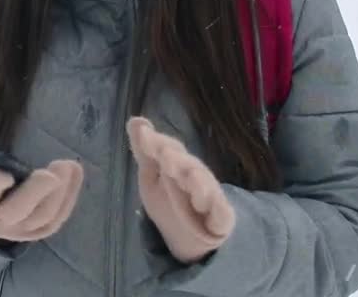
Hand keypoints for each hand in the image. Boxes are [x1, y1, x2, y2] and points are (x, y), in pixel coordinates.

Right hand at [0, 157, 83, 242]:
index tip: (5, 173)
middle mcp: (1, 220)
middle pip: (20, 210)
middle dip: (37, 191)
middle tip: (52, 172)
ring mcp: (23, 230)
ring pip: (45, 215)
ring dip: (62, 190)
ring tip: (69, 165)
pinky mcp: (42, 231)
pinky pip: (59, 216)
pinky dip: (71, 194)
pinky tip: (75, 172)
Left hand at [127, 117, 234, 263]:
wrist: (190, 239)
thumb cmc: (170, 201)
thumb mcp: (151, 177)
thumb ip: (144, 150)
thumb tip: (135, 119)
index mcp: (178, 165)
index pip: (169, 150)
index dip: (157, 143)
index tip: (143, 136)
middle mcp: (196, 177)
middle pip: (188, 166)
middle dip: (178, 160)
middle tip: (166, 157)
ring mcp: (210, 198)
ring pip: (205, 188)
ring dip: (198, 182)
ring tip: (190, 178)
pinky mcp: (221, 220)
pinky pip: (221, 215)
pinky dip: (218, 211)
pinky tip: (210, 206)